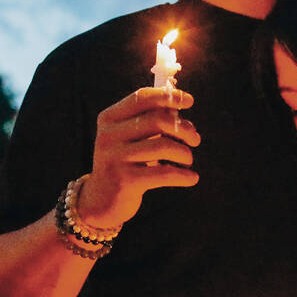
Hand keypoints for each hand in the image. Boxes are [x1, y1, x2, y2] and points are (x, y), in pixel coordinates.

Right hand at [77, 87, 200, 227]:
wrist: (101, 200)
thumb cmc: (124, 163)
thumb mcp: (130, 138)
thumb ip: (151, 121)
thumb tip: (181, 106)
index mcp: (109, 118)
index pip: (142, 97)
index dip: (169, 96)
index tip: (189, 100)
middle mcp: (109, 135)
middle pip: (157, 120)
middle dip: (184, 128)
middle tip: (195, 139)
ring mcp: (115, 158)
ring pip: (163, 146)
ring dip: (184, 153)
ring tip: (188, 160)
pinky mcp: (125, 181)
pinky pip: (164, 173)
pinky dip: (183, 175)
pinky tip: (192, 178)